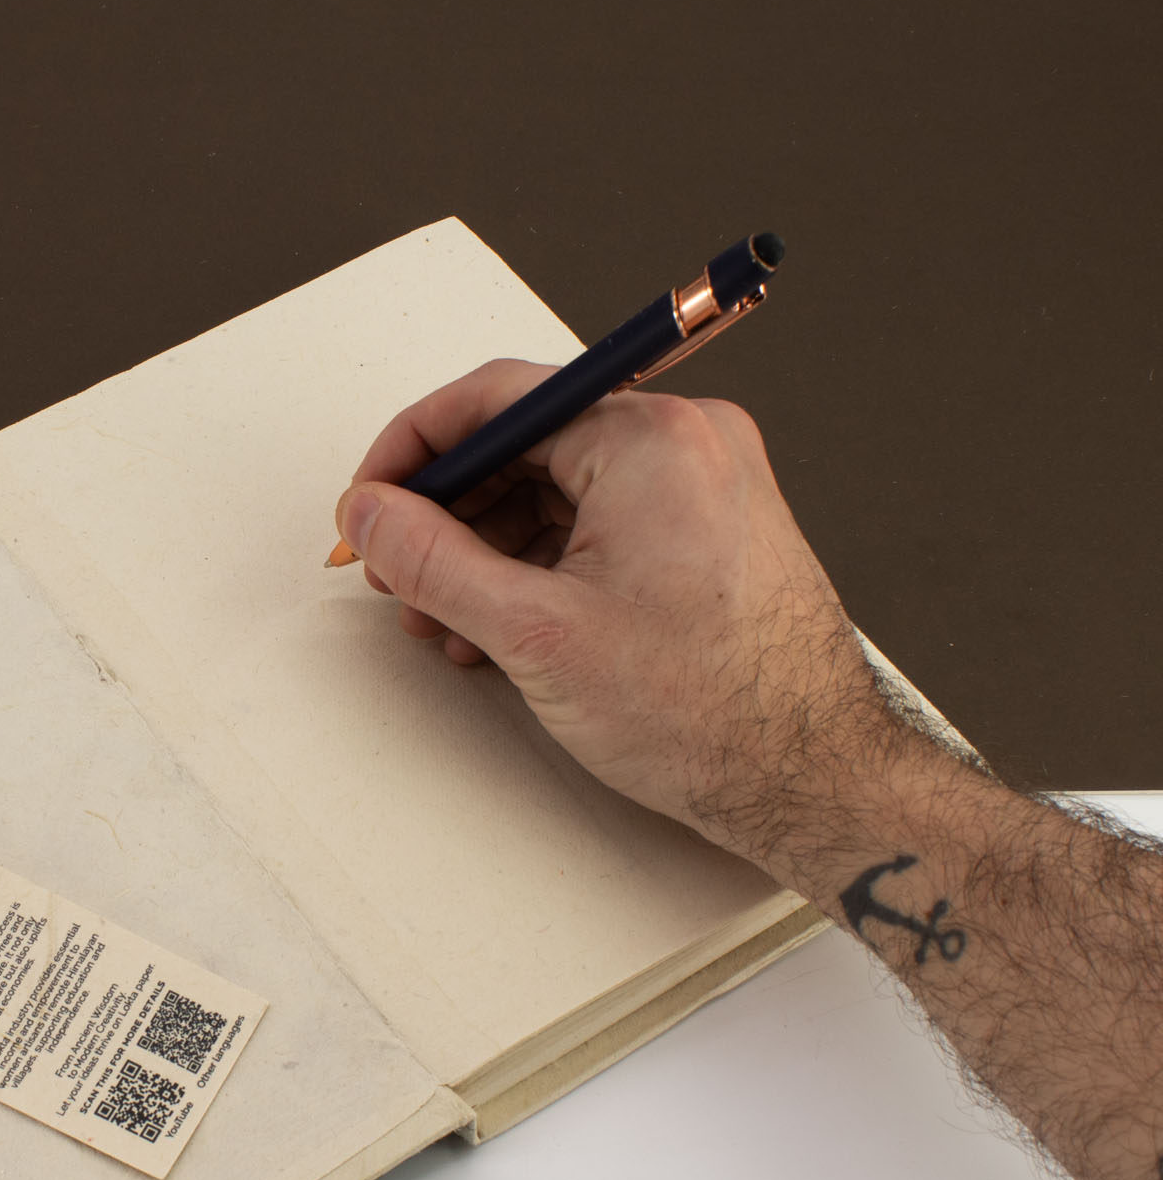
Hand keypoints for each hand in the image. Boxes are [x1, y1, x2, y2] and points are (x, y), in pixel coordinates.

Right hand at [335, 359, 908, 869]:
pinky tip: (502, 625)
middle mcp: (689, 443)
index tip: (371, 499)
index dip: (414, 452)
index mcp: (651, 438)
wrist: (807, 779)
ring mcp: (706, 486)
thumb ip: (431, 561)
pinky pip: (600, 524)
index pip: (499, 400)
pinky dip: (541, 567)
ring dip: (488, 551)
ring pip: (559, 491)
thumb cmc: (709, 712)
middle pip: (527, 445)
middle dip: (449, 513)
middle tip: (394, 567)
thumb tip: (371, 515)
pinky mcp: (710, 532)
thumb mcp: (534, 632)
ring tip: (444, 616)